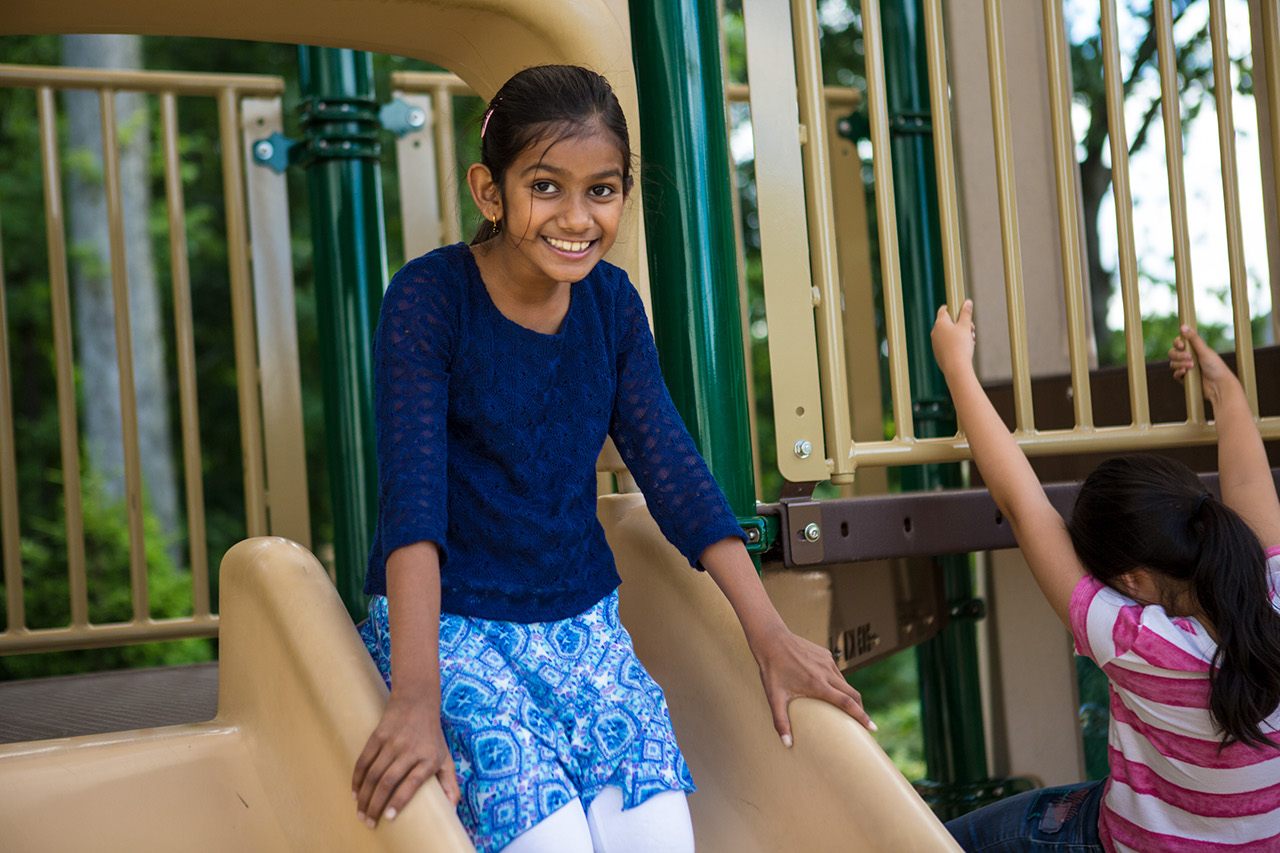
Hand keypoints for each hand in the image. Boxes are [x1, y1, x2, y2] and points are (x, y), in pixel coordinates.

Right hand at [352, 692, 459, 828]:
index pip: (412, 782)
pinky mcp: (378, 735)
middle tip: (368, 822)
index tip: (388, 817)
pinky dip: (357, 778)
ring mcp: (393, 742)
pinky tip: (354, 793)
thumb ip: (450, 785)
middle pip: (389, 781)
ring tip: (360, 813)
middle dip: (375, 805)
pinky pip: (364, 760)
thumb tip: (453, 811)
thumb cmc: (432, 737)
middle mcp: (411, 749)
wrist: (417, 702)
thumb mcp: (446, 758)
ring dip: (364, 795)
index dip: (399, 800)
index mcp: (429, 758)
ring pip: (373, 773)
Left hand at [748, 623, 876, 746]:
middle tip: (863, 724)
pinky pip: (836, 672)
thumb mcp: (774, 697)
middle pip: (853, 694)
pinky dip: (838, 683)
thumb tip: (787, 744)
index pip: (847, 703)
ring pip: (845, 682)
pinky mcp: (826, 654)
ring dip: (849, 696)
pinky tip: (830, 689)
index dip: (862, 716)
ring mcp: (828, 661)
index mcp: (818, 685)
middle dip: (860, 710)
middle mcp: (827, 672)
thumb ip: (780, 721)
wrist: (771, 640)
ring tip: (846, 709)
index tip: (873, 727)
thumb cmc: (772, 670)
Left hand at [931, 300, 976, 377]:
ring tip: (971, 339)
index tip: (961, 311)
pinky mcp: (938, 353)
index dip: (953, 308)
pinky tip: (966, 348)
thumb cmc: (960, 345)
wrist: (956, 367)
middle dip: (961, 324)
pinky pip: (947, 344)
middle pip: (948, 323)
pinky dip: (956, 344)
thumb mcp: (965, 326)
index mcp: (940, 323)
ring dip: (961, 334)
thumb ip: (966, 313)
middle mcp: (935, 332)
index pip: (943, 310)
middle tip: (971, 329)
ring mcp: (935, 343)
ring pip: (949, 334)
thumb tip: (967, 302)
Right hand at [1170, 324, 1237, 405]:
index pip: (1178, 343)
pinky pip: (1175, 375)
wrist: (1219, 385)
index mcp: (1194, 349)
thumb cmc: (1216, 367)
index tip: (1182, 345)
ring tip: (1191, 367)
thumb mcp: (1205, 350)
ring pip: (1172, 364)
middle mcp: (1189, 358)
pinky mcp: (1185, 379)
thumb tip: (1183, 326)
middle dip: (1179, 355)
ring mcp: (1186, 368)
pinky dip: (1179, 373)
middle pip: (1172, 353)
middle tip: (1189, 357)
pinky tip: (1186, 373)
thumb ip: (1193, 338)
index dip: (1177, 343)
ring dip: (1180, 364)